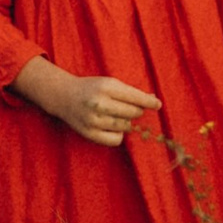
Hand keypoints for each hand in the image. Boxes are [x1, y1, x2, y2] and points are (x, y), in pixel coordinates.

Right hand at [23, 62, 162, 146]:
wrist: (65, 97)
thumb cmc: (92, 88)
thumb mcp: (109, 83)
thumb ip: (130, 92)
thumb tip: (153, 100)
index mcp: (106, 86)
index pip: (135, 97)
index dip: (149, 102)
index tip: (158, 104)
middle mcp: (99, 103)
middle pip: (132, 113)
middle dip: (137, 111)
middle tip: (132, 109)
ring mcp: (94, 120)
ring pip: (125, 127)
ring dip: (127, 123)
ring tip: (119, 116)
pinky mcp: (90, 134)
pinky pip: (116, 140)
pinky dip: (119, 134)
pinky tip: (113, 127)